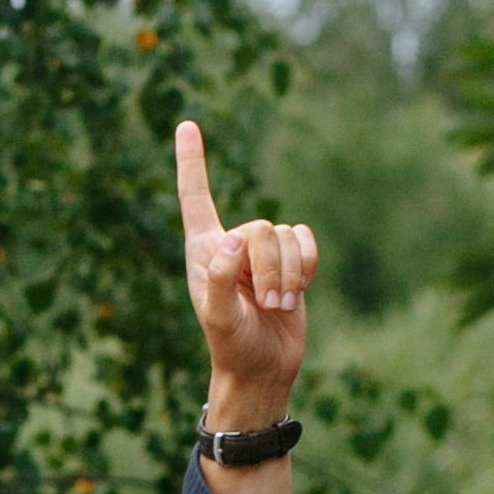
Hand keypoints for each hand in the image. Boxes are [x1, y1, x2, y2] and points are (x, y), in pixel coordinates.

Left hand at [176, 120, 315, 429]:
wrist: (263, 369)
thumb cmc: (233, 347)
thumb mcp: (218, 318)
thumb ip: (218, 278)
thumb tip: (232, 239)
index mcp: (204, 250)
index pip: (196, 198)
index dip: (192, 162)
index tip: (186, 125)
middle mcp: (232, 244)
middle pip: (260, 228)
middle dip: (269, 269)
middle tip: (264, 304)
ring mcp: (262, 252)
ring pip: (286, 235)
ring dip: (289, 275)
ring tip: (275, 306)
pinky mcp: (291, 260)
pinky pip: (306, 239)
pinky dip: (308, 265)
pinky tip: (297, 291)